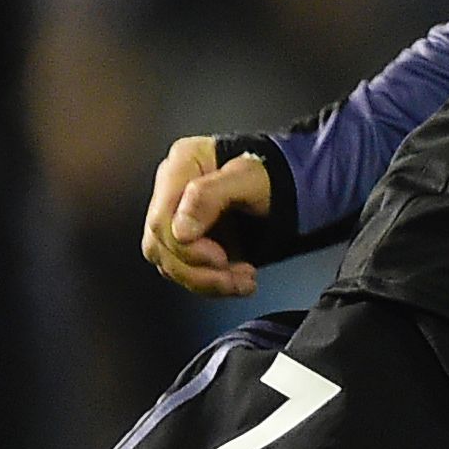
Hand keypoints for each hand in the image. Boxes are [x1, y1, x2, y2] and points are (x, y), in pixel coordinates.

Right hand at [142, 134, 270, 296]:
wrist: (287, 187)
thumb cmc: (269, 175)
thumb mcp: (248, 178)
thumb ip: (210, 195)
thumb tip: (180, 231)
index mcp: (181, 165)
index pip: (162, 220)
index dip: (186, 248)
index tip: (220, 257)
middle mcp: (172, 191)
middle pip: (161, 245)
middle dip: (199, 270)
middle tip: (234, 274)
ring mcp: (176, 217)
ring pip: (170, 264)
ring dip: (207, 281)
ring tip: (243, 281)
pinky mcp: (186, 241)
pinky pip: (185, 272)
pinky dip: (212, 283)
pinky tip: (237, 281)